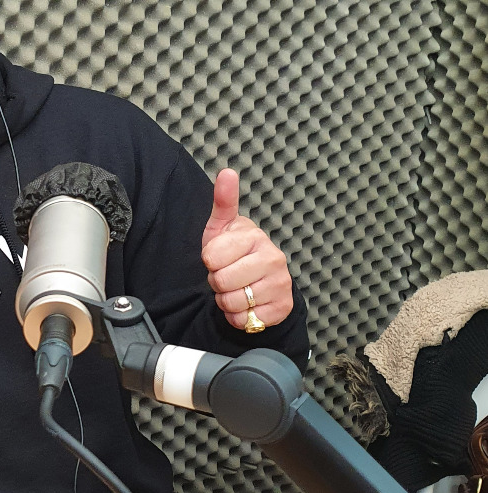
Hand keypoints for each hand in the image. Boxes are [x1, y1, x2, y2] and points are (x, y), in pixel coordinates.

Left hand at [201, 169, 292, 330]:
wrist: (258, 281)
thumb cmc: (234, 252)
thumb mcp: (222, 226)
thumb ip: (223, 201)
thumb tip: (227, 172)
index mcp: (254, 236)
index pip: (211, 257)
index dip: (209, 262)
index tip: (219, 258)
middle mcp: (273, 258)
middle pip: (222, 281)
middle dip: (217, 282)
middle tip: (226, 275)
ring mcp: (281, 284)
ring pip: (233, 302)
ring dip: (226, 301)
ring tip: (235, 289)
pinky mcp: (282, 307)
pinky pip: (245, 320)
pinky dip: (239, 318)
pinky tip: (246, 305)